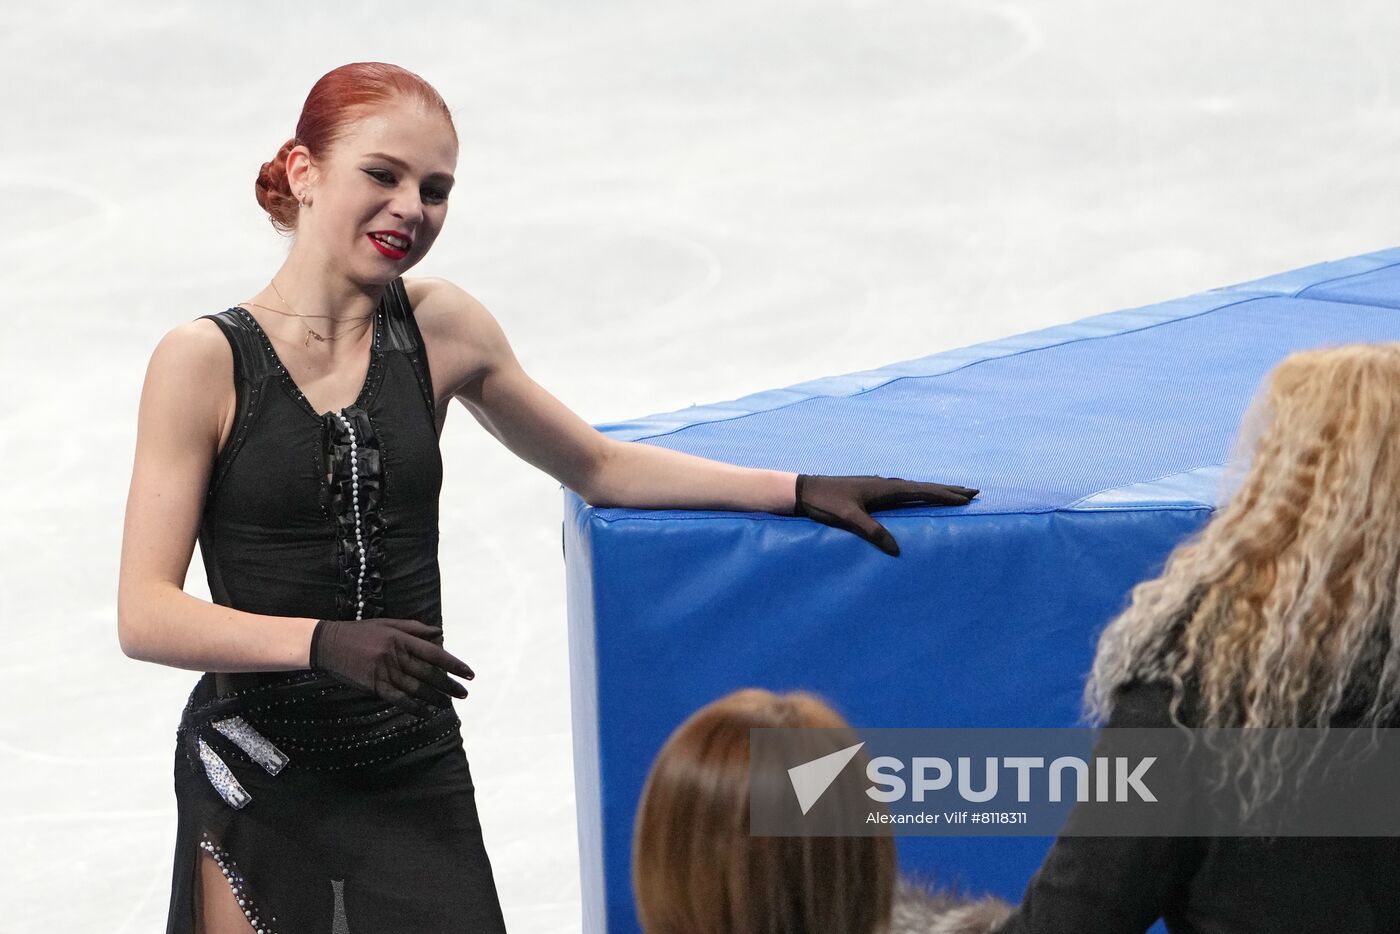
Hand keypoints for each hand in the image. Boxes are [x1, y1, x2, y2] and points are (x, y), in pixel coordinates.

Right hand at [309, 617, 474, 717]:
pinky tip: (425, 713)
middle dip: (449, 685)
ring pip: (416, 688)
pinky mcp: (373, 685)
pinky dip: (413, 707)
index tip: (469, 674)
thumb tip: (440, 633)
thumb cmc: (360, 632)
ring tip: (448, 704)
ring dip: (435, 698)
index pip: (435, 653)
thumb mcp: (388, 624)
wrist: (328, 644)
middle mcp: (396, 655)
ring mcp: (384, 671)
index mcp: (401, 638)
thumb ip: (415, 628)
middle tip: (464, 694)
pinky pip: (398, 699)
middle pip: (429, 673)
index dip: (454, 665)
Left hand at [793, 474, 977, 556]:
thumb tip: (896, 550)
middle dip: (948, 490)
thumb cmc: (826, 503)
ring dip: (934, 490)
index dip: (946, 494)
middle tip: (973, 491)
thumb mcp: (849, 519)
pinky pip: (903, 492)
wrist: (805, 490)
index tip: (968, 497)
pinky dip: (918, 493)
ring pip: (914, 488)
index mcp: (885, 489)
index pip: (922, 491)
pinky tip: (916, 496)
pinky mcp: (871, 491)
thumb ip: (872, 532)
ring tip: (952, 493)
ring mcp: (879, 486)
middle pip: (924, 487)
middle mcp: (886, 484)